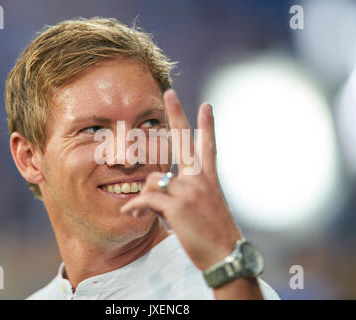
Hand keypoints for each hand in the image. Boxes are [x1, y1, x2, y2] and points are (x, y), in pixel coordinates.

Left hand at [120, 89, 242, 270]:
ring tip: (142, 213)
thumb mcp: (205, 209)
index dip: (207, 126)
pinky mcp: (177, 206)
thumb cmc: (214, 235)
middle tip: (169, 93)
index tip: (206, 106)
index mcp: (209, 179)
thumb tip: (158, 191)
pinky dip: (135, 208)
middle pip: (184, 141)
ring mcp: (189, 190)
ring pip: (152, 180)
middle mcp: (200, 179)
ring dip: (143, 198)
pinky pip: (145, 199)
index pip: (208, 146)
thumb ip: (185, 194)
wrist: (225, 256)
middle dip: (176, 114)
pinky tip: (130, 215)